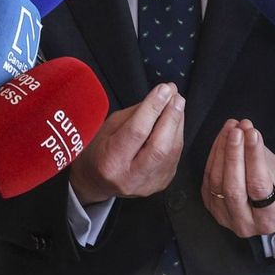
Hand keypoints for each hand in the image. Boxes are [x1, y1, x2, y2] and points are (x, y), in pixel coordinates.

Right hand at [67, 82, 185, 203]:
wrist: (96, 182)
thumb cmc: (99, 151)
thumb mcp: (108, 127)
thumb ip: (136, 114)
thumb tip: (161, 96)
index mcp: (111, 162)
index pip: (137, 132)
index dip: (153, 108)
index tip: (164, 90)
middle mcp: (130, 177)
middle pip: (160, 146)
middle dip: (171, 117)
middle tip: (176, 97)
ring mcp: (148, 184)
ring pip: (172, 152)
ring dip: (177, 125)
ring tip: (177, 105)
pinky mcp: (161, 184)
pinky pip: (175, 157)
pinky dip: (177, 137)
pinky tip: (175, 123)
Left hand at [201, 119, 274, 237]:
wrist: (269, 205)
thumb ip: (260, 154)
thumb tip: (247, 130)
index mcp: (268, 219)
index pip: (259, 186)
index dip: (254, 157)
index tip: (253, 134)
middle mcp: (245, 224)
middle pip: (234, 187)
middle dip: (234, 154)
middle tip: (237, 130)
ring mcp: (225, 218)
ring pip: (217, 182)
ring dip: (222, 151)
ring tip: (230, 129)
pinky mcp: (211, 207)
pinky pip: (208, 179)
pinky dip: (214, 156)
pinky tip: (221, 139)